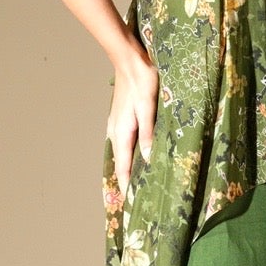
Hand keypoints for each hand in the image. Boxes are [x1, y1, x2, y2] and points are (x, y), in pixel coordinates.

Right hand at [107, 45, 157, 199]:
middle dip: (129, 183)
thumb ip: (148, 132)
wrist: (130, 58)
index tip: (133, 207)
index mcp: (122, 132)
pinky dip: (131, 157)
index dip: (128, 188)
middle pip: (122, 164)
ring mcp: (118, 125)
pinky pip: (126, 145)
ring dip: (131, 170)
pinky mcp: (123, 119)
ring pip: (123, 155)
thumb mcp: (149, 106)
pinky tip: (141, 159)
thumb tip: (147, 159)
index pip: (123, 168)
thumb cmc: (143, 79)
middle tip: (140, 202)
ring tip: (141, 186)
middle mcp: (116, 132)